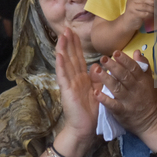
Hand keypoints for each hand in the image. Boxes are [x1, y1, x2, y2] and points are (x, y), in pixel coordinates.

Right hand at [55, 29, 97, 144]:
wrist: (84, 128)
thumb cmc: (91, 111)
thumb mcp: (97, 91)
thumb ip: (97, 78)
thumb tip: (96, 65)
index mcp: (81, 78)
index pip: (79, 58)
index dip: (76, 46)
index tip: (74, 32)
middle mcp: (74, 79)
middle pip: (71, 57)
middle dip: (69, 43)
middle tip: (66, 29)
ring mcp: (69, 84)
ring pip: (66, 63)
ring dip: (63, 50)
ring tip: (61, 37)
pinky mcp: (66, 91)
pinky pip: (63, 76)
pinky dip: (61, 65)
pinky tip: (59, 55)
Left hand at [90, 50, 156, 135]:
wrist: (151, 121)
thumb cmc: (148, 97)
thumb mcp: (149, 80)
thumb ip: (143, 66)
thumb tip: (137, 51)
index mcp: (142, 80)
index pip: (133, 68)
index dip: (124, 60)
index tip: (115, 52)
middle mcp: (135, 89)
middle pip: (124, 76)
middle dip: (113, 66)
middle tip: (103, 58)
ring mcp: (128, 101)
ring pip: (117, 88)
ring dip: (106, 79)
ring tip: (96, 70)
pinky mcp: (121, 112)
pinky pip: (112, 105)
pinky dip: (104, 99)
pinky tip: (96, 93)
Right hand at [122, 0, 155, 29]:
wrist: (127, 23)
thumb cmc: (135, 13)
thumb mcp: (139, 5)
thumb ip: (145, 1)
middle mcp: (132, 0)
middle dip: (155, 3)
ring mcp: (132, 7)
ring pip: (146, 7)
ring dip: (154, 10)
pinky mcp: (134, 14)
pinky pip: (145, 14)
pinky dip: (151, 15)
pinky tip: (153, 16)